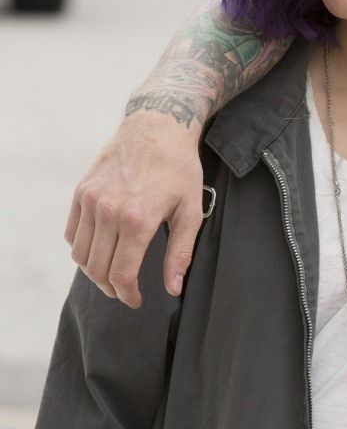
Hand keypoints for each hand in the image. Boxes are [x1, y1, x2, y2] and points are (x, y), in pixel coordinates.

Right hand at [65, 111, 203, 306]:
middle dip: (110, 288)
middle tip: (124, 291)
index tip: (135, 300)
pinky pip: (72, 233)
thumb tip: (172, 289)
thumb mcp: (191, 211)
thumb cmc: (179, 169)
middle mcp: (108, 212)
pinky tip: (98, 251)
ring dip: (93, 272)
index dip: (127, 294)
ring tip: (110, 274)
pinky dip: (81, 249)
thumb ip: (180, 254)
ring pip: (81, 254)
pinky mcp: (82, 192)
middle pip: (97, 269)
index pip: (121, 274)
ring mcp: (91, 200)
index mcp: (137, 221)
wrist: (156, 128)